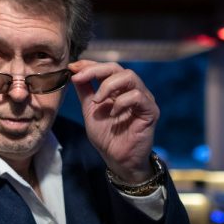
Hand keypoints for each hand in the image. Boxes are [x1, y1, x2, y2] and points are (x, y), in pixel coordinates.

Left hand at [68, 60, 159, 183]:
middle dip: (95, 70)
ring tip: (97, 100)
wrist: (117, 160)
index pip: (106, 68)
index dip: (89, 64)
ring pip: (129, 76)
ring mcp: (143, 99)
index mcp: (118, 89)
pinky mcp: (151, 111)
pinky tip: (113, 113)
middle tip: (80, 78)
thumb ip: (85, 91)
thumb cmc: (106, 137)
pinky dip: (121, 102)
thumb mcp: (90, 110)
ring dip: (108, 85)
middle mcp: (132, 90)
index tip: (72, 67)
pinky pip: (137, 96)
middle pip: (117, 67)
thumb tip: (74, 71)